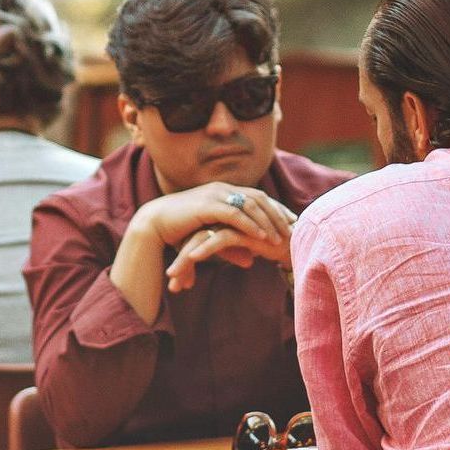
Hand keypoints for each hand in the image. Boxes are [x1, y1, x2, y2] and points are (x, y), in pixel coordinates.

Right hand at [135, 182, 295, 254]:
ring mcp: (215, 194)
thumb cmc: (181, 230)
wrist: (155, 222)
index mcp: (224, 191)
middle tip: (293, 229)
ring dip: (268, 221)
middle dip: (278, 214)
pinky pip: (235, 214)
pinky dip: (250, 225)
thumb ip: (233, 247)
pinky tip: (262, 237)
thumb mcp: (212, 239)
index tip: (292, 222)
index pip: (258, 196)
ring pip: (250, 205)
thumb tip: (251, 261)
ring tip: (281, 238)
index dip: (276, 209)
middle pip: (259, 198)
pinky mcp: (207, 205)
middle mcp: (222, 188)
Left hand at [165, 224, 264, 293]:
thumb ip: (233, 254)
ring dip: (185, 257)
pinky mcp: (244, 229)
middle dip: (181, 260)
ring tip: (173, 275)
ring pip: (202, 238)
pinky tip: (192, 258)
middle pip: (194, 237)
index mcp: (223, 220)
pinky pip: (219, 238)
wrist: (297, 241)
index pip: (196, 237)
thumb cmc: (271, 245)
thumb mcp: (246, 250)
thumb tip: (221, 269)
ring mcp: (233, 223)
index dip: (184, 258)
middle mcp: (225, 219)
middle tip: (169, 279)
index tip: (175, 280)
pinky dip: (204, 248)